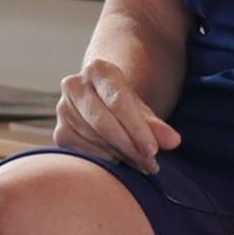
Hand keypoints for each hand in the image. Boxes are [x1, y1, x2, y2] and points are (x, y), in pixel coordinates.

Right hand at [53, 58, 180, 174]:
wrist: (99, 100)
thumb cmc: (124, 104)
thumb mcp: (141, 108)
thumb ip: (156, 124)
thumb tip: (173, 141)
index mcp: (98, 70)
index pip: (118, 102)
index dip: (137, 129)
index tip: (153, 151)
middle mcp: (74, 85)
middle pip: (104, 123)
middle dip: (130, 147)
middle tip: (150, 165)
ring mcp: (63, 109)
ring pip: (94, 140)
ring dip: (120, 157)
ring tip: (141, 165)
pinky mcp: (60, 133)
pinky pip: (83, 152)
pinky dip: (104, 161)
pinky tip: (120, 164)